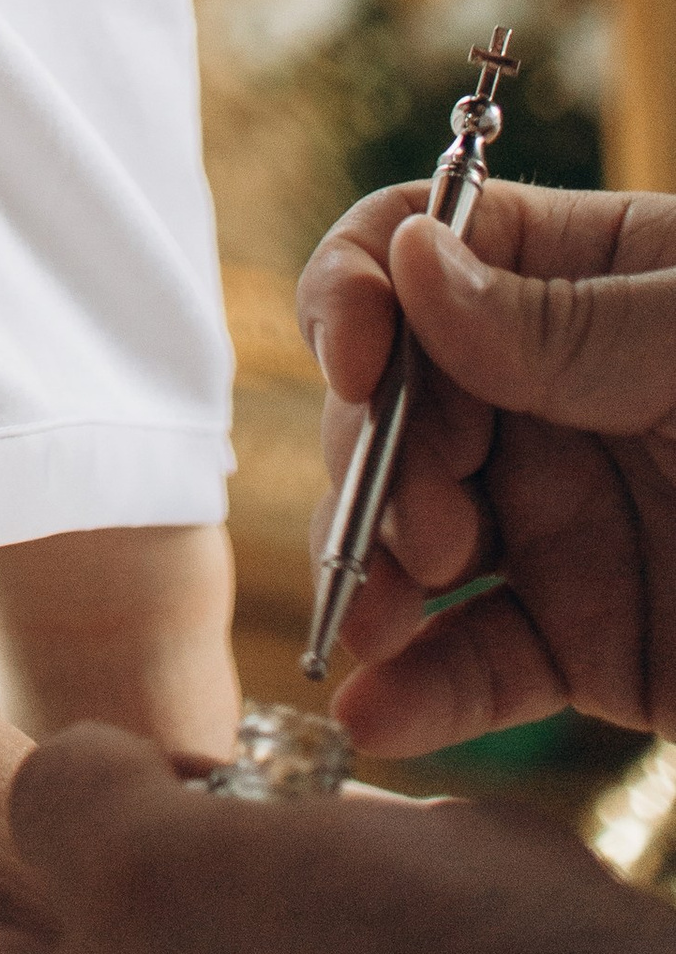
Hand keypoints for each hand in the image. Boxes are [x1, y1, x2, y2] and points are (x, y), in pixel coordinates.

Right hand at [299, 182, 675, 752]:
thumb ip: (575, 321)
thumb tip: (412, 262)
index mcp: (587, 278)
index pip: (422, 247)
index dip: (364, 291)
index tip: (359, 358)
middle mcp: (555, 394)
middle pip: (398, 399)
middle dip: (377, 453)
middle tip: (428, 522)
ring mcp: (569, 522)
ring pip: (418, 535)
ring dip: (371, 572)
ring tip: (372, 621)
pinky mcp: (594, 647)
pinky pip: (482, 663)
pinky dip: (421, 688)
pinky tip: (376, 707)